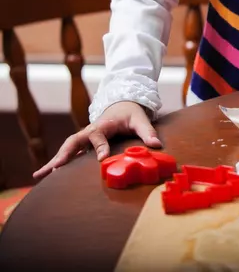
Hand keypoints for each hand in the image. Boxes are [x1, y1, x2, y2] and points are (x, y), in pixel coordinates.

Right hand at [33, 101, 160, 179]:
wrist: (122, 105)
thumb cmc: (131, 113)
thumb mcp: (141, 120)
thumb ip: (147, 132)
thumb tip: (157, 146)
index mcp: (103, 125)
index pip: (98, 136)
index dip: (100, 146)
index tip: (102, 158)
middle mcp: (89, 131)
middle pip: (72, 142)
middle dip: (63, 155)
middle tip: (54, 169)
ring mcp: (84, 138)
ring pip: (66, 148)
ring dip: (54, 161)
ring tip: (39, 175)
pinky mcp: (83, 144)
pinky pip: (68, 154)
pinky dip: (56, 163)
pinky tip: (43, 175)